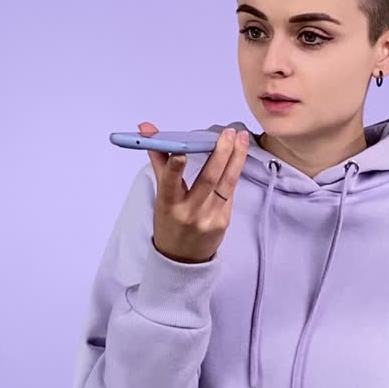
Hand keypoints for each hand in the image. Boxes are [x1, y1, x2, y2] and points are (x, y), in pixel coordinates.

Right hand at [140, 122, 248, 263]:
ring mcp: (209, 218)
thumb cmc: (169, 222)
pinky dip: (235, 172)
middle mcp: (189, 212)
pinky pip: (230, 192)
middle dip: (221, 153)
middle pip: (208, 179)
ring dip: (236, 158)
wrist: (182, 259)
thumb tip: (146, 129)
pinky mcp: (224, 221)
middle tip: (229, 132)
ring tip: (242, 137)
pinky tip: (239, 156)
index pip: (169, 184)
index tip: (180, 151)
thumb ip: (159, 161)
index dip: (174, 168)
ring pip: (226, 183)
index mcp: (168, 205)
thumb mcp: (161, 196)